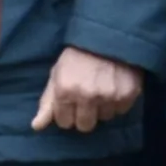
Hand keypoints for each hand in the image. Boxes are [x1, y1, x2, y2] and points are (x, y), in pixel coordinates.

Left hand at [29, 45, 146, 135]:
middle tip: (86, 101)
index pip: (64, 122)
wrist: (106, 39)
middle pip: (85, 126)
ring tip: (100, 90)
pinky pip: (120, 111)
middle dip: (83, 116)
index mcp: (65, 91)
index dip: (66, 114)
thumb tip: (36, 126)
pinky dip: (117, 103)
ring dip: (102, 108)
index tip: (70, 104)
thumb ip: (47, 102)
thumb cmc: (76, 57)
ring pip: (104, 118)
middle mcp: (87, 96)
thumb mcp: (56, 75)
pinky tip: (113, 88)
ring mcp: (109, 96)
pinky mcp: (128, 95)